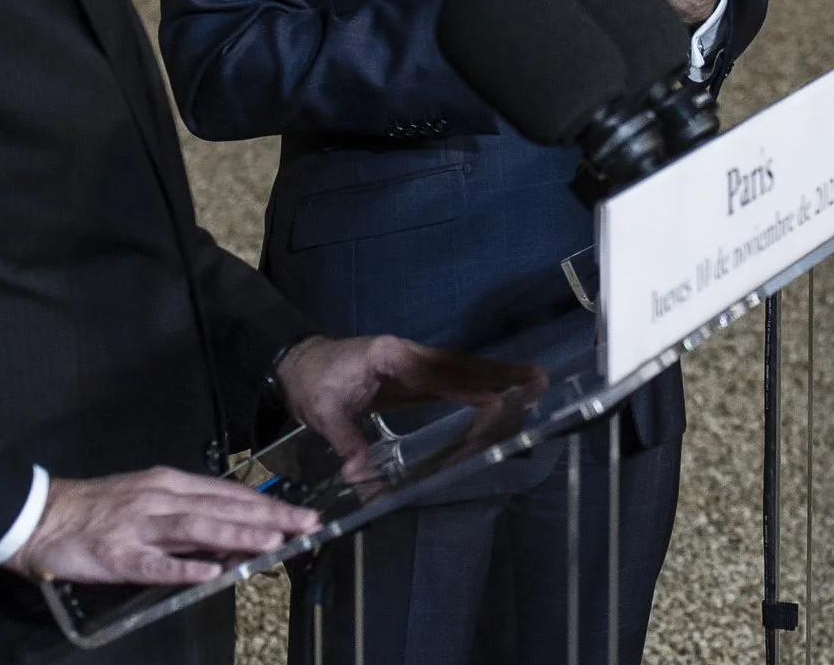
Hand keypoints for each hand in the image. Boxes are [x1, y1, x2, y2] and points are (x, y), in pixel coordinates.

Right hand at [6, 469, 318, 586]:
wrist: (41, 516)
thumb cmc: (99, 508)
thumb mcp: (147, 497)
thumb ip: (187, 512)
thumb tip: (231, 528)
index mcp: (169, 484)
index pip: (227, 493)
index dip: (265, 503)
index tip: (300, 512)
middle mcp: (160, 500)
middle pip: (221, 508)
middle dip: (267, 517)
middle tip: (306, 525)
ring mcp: (139, 527)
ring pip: (196, 529)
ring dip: (237, 536)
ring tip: (272, 543)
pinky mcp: (118, 556)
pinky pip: (156, 565)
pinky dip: (185, 568)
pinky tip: (212, 573)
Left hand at [272, 335, 545, 475]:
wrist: (296, 364)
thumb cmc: (311, 384)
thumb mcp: (324, 413)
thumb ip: (348, 442)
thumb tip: (363, 480)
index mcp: (390, 357)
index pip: (438, 372)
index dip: (472, 383)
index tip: (504, 392)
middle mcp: (407, 354)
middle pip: (459, 365)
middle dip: (499, 374)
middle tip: (537, 379)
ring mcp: (411, 361)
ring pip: (459, 368)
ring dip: (494, 376)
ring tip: (530, 383)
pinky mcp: (410, 374)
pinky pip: (449, 377)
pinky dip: (475, 383)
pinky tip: (495, 393)